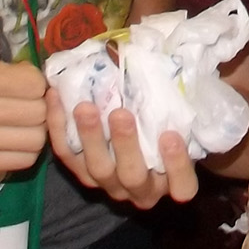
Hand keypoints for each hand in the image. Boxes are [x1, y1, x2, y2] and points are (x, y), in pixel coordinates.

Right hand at [0, 0, 47, 177]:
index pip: (33, 85)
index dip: (33, 80)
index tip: (22, 77)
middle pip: (36, 114)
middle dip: (37, 104)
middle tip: (24, 98)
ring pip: (32, 141)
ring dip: (35, 129)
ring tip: (21, 117)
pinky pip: (20, 162)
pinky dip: (24, 149)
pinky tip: (13, 134)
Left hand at [47, 92, 198, 207]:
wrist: (140, 133)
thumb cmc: (169, 122)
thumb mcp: (184, 117)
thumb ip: (187, 102)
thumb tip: (191, 58)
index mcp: (173, 181)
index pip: (182, 187)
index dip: (176, 165)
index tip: (171, 135)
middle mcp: (141, 189)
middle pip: (133, 177)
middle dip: (126, 146)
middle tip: (121, 113)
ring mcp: (109, 184)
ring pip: (96, 170)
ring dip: (90, 138)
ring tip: (85, 107)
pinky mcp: (81, 172)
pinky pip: (68, 156)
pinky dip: (60, 127)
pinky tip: (57, 97)